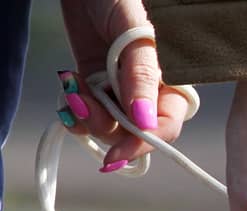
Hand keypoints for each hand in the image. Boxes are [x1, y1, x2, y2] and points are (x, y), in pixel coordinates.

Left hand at [59, 0, 190, 167]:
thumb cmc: (121, 0)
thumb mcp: (136, 37)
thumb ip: (142, 79)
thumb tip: (144, 122)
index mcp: (171, 84)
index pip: (165, 127)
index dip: (143, 143)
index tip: (117, 154)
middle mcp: (149, 95)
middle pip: (134, 134)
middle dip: (106, 127)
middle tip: (81, 105)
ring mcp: (121, 92)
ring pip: (109, 127)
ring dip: (86, 116)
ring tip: (71, 89)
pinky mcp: (96, 86)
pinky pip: (88, 114)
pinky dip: (75, 110)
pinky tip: (69, 90)